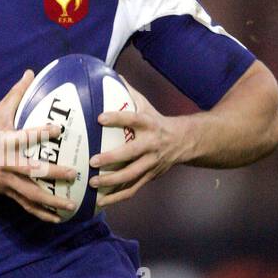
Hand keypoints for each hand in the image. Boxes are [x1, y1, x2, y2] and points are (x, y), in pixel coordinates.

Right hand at [0, 70, 78, 222]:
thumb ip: (17, 95)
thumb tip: (31, 72)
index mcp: (5, 142)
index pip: (24, 136)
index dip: (41, 132)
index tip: (59, 129)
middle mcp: (6, 163)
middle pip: (30, 171)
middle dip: (52, 174)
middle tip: (73, 174)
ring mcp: (6, 181)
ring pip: (30, 194)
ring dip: (50, 201)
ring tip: (71, 205)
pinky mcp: (7, 192)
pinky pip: (26, 205)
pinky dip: (42, 213)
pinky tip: (58, 219)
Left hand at [89, 91, 187, 207]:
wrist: (185, 142)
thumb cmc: (157, 121)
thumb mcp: (146, 105)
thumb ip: (127, 93)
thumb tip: (107, 75)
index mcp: (150, 125)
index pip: (133, 119)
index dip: (117, 118)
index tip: (100, 117)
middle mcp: (152, 146)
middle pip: (132, 154)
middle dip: (112, 159)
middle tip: (92, 161)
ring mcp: (152, 164)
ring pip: (132, 176)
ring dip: (112, 182)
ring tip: (93, 184)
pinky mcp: (150, 177)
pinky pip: (132, 190)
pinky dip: (116, 197)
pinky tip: (100, 202)